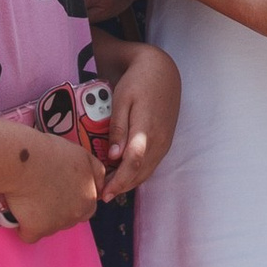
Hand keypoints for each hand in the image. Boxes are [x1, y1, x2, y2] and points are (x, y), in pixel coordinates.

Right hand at [0, 124, 102, 242]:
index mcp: (89, 197)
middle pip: (68, 218)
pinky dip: (23, 226)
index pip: (85, 206)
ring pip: (50, 227)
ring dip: (41, 217)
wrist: (22, 161)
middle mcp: (76, 214)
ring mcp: (56, 225)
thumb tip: (101, 186)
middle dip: (58, 210)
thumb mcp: (82, 155)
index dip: (71, 196)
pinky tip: (18, 212)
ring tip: (29, 196)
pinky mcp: (36, 231)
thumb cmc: (49, 152)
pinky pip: (30, 234)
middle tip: (43, 191)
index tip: (58, 186)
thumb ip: (96, 172)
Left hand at [95, 43, 180, 198]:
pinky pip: (150, 164)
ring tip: (109, 188)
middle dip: (121, 187)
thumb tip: (114, 157)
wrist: (162, 71)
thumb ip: (119, 128)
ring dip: (129, 182)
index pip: (133, 163)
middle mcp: (159, 140)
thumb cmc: (138, 82)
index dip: (118, 181)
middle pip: (140, 173)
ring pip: (146, 171)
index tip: (104, 193)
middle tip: (101, 195)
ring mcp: (164, 142)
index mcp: (147, 130)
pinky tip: (122, 174)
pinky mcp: (165, 142)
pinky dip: (136, 173)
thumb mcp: (122, 99)